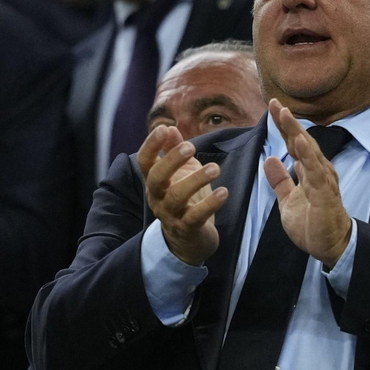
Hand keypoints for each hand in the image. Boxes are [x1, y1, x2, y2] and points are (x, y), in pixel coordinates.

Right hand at [139, 124, 226, 266]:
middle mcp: (158, 198)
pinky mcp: (187, 228)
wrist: (189, 240)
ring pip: (176, 197)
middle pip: (156, 178)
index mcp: (154, 182)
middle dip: (171, 160)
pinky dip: (210, 204)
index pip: (144, 162)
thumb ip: (173, 150)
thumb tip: (170, 128)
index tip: (163, 128)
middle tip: (190, 146)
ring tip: (215, 168)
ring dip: (196, 180)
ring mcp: (171, 215)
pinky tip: (224, 192)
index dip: (151, 145)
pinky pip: (196, 216)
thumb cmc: (184, 199)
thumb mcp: (179, 172)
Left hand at [263, 100, 352, 268]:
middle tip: (275, 102)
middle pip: (301, 141)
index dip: (283, 126)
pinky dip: (307, 155)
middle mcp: (318, 170)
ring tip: (285, 114)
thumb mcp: (288, 201)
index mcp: (308, 171)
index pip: (294, 144)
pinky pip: (316, 171)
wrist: (330, 247)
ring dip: (296, 132)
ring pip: (309, 151)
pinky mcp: (325, 193)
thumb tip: (269, 159)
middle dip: (288, 122)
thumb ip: (280, 181)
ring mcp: (323, 180)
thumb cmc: (312, 223)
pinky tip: (299, 140)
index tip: (272, 107)